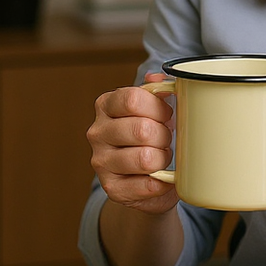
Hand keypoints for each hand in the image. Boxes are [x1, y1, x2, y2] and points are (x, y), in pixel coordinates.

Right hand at [87, 72, 177, 213]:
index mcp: (106, 105)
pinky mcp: (111, 187)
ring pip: (145, 158)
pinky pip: (146, 185)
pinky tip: (160, 177)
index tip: (167, 115)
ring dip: (162, 159)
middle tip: (166, 140)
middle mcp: (97, 132)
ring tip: (161, 157)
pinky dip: (161, 182)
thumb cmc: (152, 135)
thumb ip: (157, 90)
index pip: (132, 99)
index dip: (158, 108)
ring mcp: (100, 161)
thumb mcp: (155, 108)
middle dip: (164, 136)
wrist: (147, 175)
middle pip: (141, 129)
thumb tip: (158, 78)